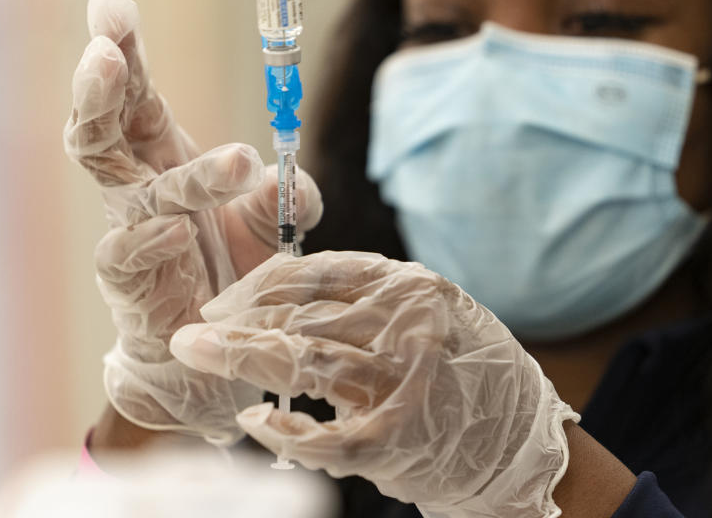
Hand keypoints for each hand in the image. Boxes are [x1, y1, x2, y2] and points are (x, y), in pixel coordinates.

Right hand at [64, 0, 322, 444]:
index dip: (124, 48)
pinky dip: (152, 239)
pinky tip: (175, 232)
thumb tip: (291, 181)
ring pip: (122, 184)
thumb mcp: (272, 227)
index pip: (137, 93)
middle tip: (107, 47)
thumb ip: (287, 196)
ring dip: (181, 169)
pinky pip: (127, 253)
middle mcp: (138, 187)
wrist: (208, 356)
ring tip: (239, 159)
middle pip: (102, 125)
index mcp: (165, 157)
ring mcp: (127, 233)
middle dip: (102, 83)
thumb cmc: (232, 274)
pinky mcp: (129, 285)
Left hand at [170, 251, 578, 516]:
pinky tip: (252, 419)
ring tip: (198, 354)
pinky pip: (327, 435)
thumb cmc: (462, 369)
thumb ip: (364, 300)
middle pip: (301, 315)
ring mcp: (403, 382)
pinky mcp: (399, 438)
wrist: (518, 438)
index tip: (223, 300)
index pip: (315, 273)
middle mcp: (406, 325)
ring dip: (243, 358)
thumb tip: (281, 293)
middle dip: (237, 321)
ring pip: (306, 362)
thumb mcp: (424, 313)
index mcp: (408, 287)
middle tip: (192, 328)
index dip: (257, 285)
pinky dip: (285, 430)